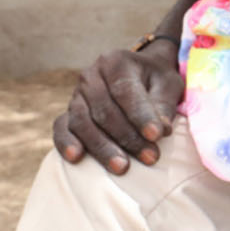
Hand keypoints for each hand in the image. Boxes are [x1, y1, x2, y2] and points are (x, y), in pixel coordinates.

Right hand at [51, 38, 184, 173]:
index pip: (125, 91)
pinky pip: (61, 129)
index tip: (156, 135)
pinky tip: (76, 158)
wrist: (139, 75)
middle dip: (127, 137)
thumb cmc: (155, 81)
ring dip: (102, 147)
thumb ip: (164, 105)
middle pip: (104, 111)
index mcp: (115, 62)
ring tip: (122, 168)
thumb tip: (160, 131)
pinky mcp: (67, 113)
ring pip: (83, 123)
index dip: (140, 115)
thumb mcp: (168, 85)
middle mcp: (90, 76)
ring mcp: (75, 95)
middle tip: (150, 157)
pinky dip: (66, 143)